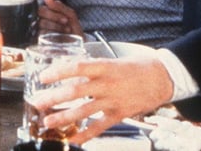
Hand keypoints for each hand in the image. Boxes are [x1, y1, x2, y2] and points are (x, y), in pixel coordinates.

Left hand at [30, 45, 173, 143]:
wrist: (164, 78)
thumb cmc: (137, 66)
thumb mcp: (114, 60)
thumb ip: (93, 66)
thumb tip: (68, 68)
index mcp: (105, 67)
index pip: (77, 67)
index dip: (58, 72)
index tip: (43, 76)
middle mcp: (107, 84)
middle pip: (76, 91)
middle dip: (54, 97)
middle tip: (37, 101)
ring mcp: (113, 100)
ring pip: (84, 110)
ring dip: (64, 117)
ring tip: (48, 122)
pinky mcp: (119, 114)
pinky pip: (99, 127)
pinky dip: (85, 135)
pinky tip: (73, 140)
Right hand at [37, 0, 83, 36]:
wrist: (79, 44)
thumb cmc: (73, 29)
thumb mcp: (70, 15)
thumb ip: (59, 6)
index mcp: (48, 13)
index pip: (43, 7)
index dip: (53, 11)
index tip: (65, 17)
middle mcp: (42, 20)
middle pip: (40, 13)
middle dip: (55, 17)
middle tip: (65, 22)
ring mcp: (40, 30)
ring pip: (41, 23)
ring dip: (56, 26)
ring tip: (66, 30)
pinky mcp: (40, 40)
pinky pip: (41, 33)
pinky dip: (52, 34)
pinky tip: (60, 37)